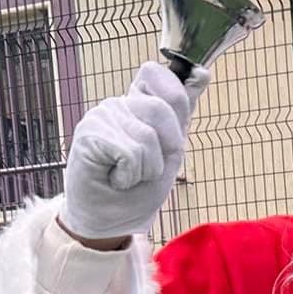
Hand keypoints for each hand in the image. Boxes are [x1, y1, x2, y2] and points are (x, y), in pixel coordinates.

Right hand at [61, 62, 208, 244]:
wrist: (108, 221)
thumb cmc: (137, 189)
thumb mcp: (170, 151)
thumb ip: (182, 113)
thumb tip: (203, 71)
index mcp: (139, 104)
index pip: (158, 75)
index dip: (172, 101)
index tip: (165, 138)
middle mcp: (119, 104)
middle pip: (161, 108)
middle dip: (164, 148)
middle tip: (145, 167)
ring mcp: (102, 115)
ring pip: (147, 136)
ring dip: (146, 168)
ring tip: (128, 175)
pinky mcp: (89, 133)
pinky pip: (130, 152)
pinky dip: (130, 175)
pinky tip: (115, 178)